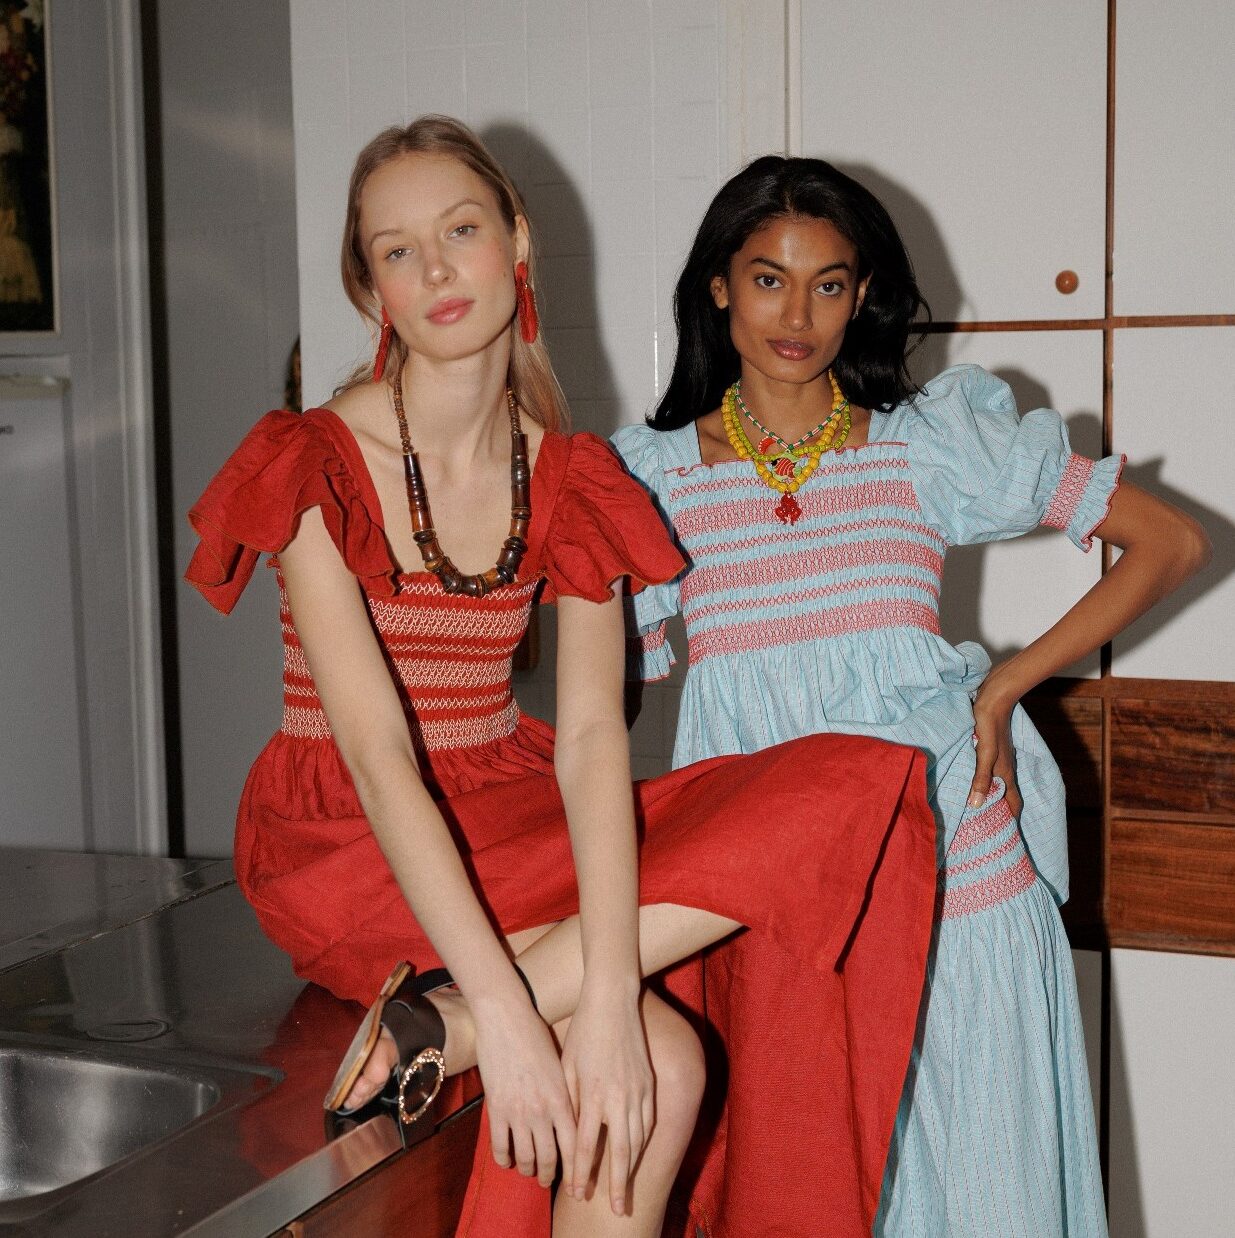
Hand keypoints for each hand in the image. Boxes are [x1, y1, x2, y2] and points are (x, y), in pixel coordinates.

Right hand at [473, 994, 576, 1188]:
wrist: (506, 1018)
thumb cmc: (536, 1035)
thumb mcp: (560, 1065)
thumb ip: (566, 1094)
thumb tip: (572, 1119)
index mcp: (562, 1099)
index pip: (575, 1146)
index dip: (577, 1170)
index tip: (578, 1184)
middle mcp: (542, 1110)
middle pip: (549, 1158)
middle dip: (550, 1175)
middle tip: (549, 1181)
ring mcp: (517, 1111)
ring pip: (524, 1157)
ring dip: (527, 1170)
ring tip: (529, 1171)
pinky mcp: (495, 1108)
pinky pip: (499, 1146)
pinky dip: (504, 1159)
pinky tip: (506, 1160)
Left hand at [560, 981, 652, 1215]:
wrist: (613, 1000)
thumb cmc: (583, 1031)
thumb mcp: (567, 1065)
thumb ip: (570, 1101)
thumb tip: (569, 1133)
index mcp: (592, 1094)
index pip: (585, 1146)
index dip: (581, 1173)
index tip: (577, 1193)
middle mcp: (617, 1098)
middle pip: (620, 1154)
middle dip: (618, 1185)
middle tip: (617, 1210)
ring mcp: (638, 1091)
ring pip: (638, 1141)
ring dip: (632, 1169)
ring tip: (626, 1190)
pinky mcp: (649, 1083)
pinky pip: (649, 1122)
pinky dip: (644, 1143)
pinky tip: (638, 1156)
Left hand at [970, 679, 1023, 819]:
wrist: (993, 697)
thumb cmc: (988, 725)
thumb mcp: (984, 754)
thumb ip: (980, 778)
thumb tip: (976, 806)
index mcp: (1005, 773)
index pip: (1013, 803)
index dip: (1011, 820)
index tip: (1005, 838)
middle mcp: (1004, 768)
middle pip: (1005, 796)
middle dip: (999, 812)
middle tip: (988, 829)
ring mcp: (997, 758)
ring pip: (996, 784)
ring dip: (990, 797)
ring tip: (978, 810)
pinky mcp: (989, 748)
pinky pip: (988, 771)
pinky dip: (983, 782)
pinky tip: (972, 782)